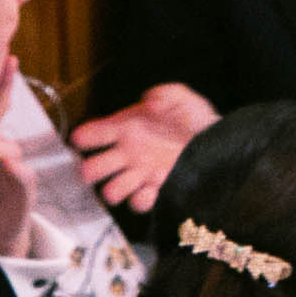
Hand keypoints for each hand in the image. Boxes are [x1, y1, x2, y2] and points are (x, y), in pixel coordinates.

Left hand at [0, 54, 37, 258]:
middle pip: (1, 120)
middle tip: (5, 68)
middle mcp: (4, 153)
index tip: (1, 57)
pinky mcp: (23, 193)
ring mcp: (16, 171)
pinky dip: (16, 170)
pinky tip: (8, 164)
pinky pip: (22, 178)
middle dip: (3, 92)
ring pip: (8, 149)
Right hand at [71, 82, 216, 214]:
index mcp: (124, 128)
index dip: (83, 137)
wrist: (216, 140)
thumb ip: (166, 95)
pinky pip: (139, 202)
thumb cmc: (193, 117)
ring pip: (111, 191)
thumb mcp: (182, 99)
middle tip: (94, 169)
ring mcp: (139, 174)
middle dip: (89, 170)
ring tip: (131, 179)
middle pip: (93, 168)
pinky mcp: (155, 189)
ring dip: (115, 188)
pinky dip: (142, 198)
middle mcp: (127, 154)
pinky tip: (153, 187)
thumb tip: (150, 101)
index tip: (80, 139)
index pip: (93, 134)